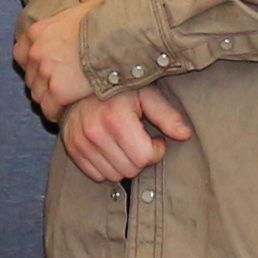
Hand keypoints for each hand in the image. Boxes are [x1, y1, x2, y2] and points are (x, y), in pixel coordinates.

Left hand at [14, 0, 108, 123]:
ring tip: (58, 103)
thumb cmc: (107, 19)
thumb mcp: (95, 1)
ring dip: (46, 99)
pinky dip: (54, 112)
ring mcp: (46, 73)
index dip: (30, 63)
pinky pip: (49, 108)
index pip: (20, 53)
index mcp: (39, 32)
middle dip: (40, 83)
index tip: (41, 68)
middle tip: (54, 88)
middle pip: (30, 76)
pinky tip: (62, 113)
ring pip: (37, 94)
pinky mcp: (59, 92)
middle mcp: (37, 53)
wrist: (117, 37)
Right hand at [59, 83, 193, 184]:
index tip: (154, 138)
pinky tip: (111, 148)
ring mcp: (81, 142)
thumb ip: (167, 115)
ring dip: (124, 164)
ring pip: (114, 176)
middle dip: (140, 158)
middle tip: (140, 141)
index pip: (144, 157)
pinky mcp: (73, 149)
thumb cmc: (118, 88)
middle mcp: (95, 132)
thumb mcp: (146, 94)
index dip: (156, 150)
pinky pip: (96, 175)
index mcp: (116, 118)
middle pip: (130, 170)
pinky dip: (107, 166)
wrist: (81, 82)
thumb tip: (185, 134)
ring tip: (125, 143)